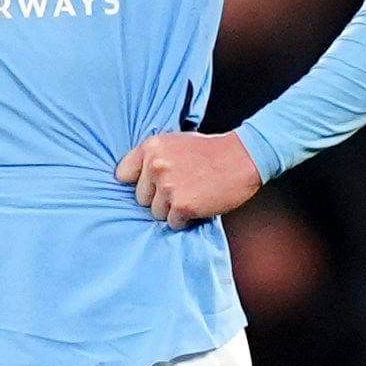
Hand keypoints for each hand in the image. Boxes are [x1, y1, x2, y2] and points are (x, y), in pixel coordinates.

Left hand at [118, 129, 263, 226]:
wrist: (243, 157)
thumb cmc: (211, 151)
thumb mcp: (176, 143)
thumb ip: (154, 157)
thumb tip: (133, 178)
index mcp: (151, 148)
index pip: (123, 174)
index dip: (138, 183)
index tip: (151, 185)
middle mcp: (155, 166)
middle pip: (141, 198)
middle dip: (158, 198)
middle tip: (182, 188)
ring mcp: (168, 187)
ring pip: (156, 213)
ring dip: (172, 210)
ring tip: (193, 195)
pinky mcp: (182, 205)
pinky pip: (173, 223)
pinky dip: (185, 219)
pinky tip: (199, 204)